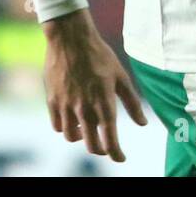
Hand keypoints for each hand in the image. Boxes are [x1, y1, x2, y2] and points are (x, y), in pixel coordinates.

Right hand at [42, 8, 147, 160]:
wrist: (70, 38)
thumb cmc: (99, 55)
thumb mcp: (121, 76)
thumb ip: (132, 102)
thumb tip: (143, 124)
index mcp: (104, 103)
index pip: (111, 139)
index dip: (116, 154)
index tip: (121, 158)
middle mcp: (84, 109)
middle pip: (92, 145)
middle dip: (101, 150)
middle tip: (106, 146)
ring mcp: (66, 106)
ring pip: (72, 138)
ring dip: (82, 139)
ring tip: (89, 129)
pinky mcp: (52, 101)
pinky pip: (57, 126)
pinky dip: (65, 128)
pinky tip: (73, 120)